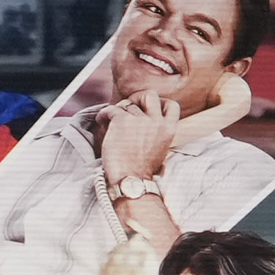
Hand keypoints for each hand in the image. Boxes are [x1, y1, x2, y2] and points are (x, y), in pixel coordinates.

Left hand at [99, 72, 235, 198]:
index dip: (161, 102)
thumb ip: (157, 133)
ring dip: (117, 112)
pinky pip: (111, 109)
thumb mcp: (160, 149)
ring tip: (110, 123)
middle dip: (138, 97)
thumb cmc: (142, 169)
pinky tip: (102, 121)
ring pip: (127, 106)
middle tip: (129, 105)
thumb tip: (145, 120)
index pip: (172, 106)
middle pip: (150, 95)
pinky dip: (104, 114)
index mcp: (169, 130)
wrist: (131, 179)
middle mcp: (156, 121)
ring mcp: (139, 120)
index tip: (150, 106)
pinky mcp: (122, 121)